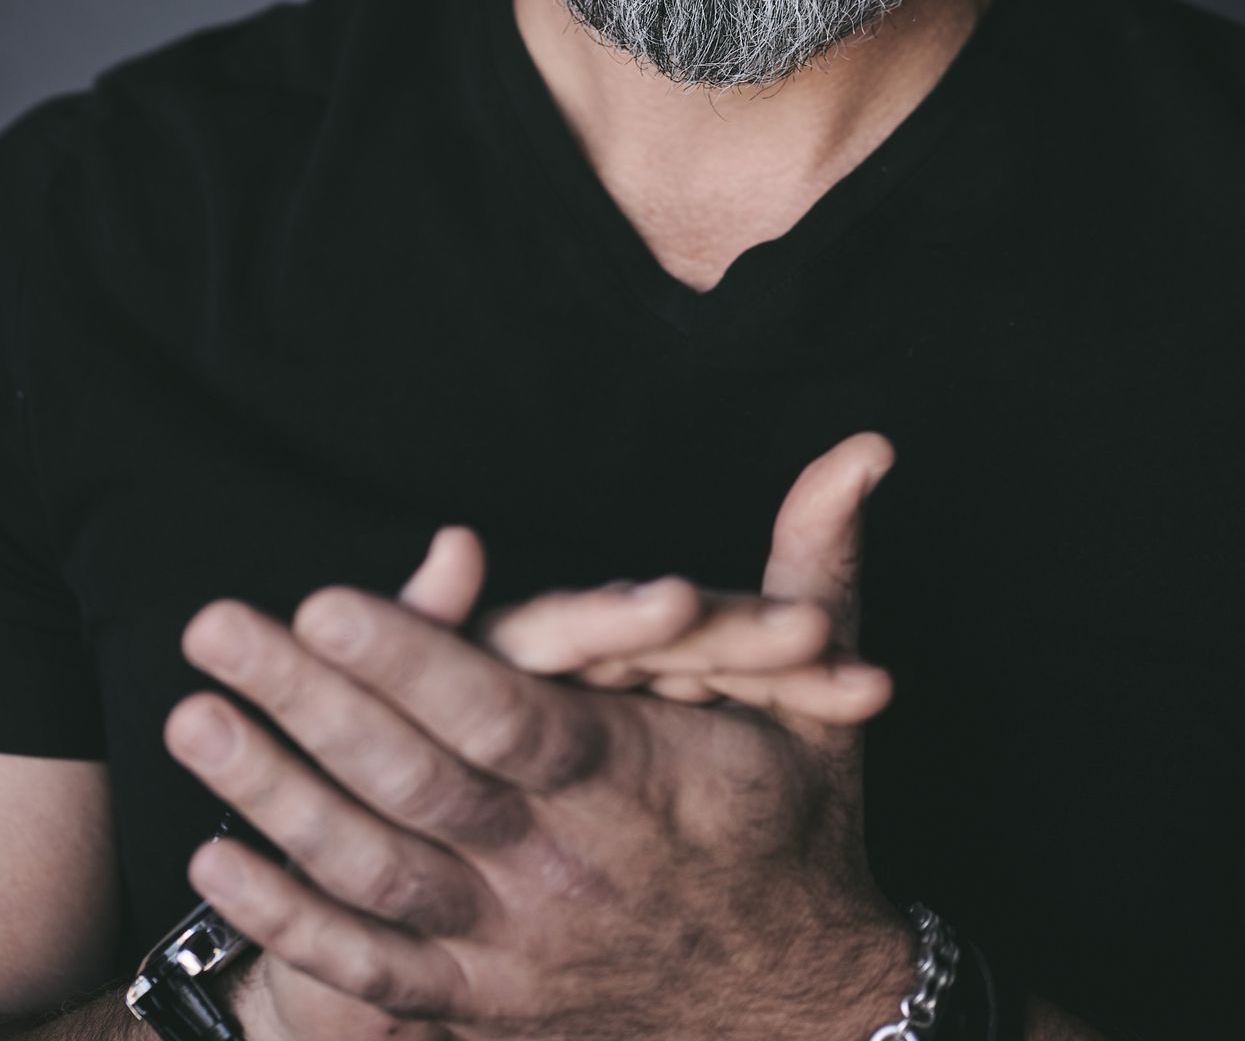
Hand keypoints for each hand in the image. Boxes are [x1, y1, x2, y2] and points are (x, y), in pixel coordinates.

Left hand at [167, 433, 908, 1040]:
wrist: (805, 1012)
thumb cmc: (798, 825)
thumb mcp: (819, 694)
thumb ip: (818, 561)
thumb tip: (863, 447)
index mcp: (643, 784)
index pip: (509, 717)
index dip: (414, 661)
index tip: (325, 596)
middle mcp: (570, 872)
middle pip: (416, 783)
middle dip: (306, 702)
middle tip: (215, 626)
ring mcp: (519, 952)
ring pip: (373, 876)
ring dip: (273, 796)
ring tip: (193, 719)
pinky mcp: (486, 1009)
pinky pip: (369, 974)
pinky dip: (287, 922)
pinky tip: (219, 861)